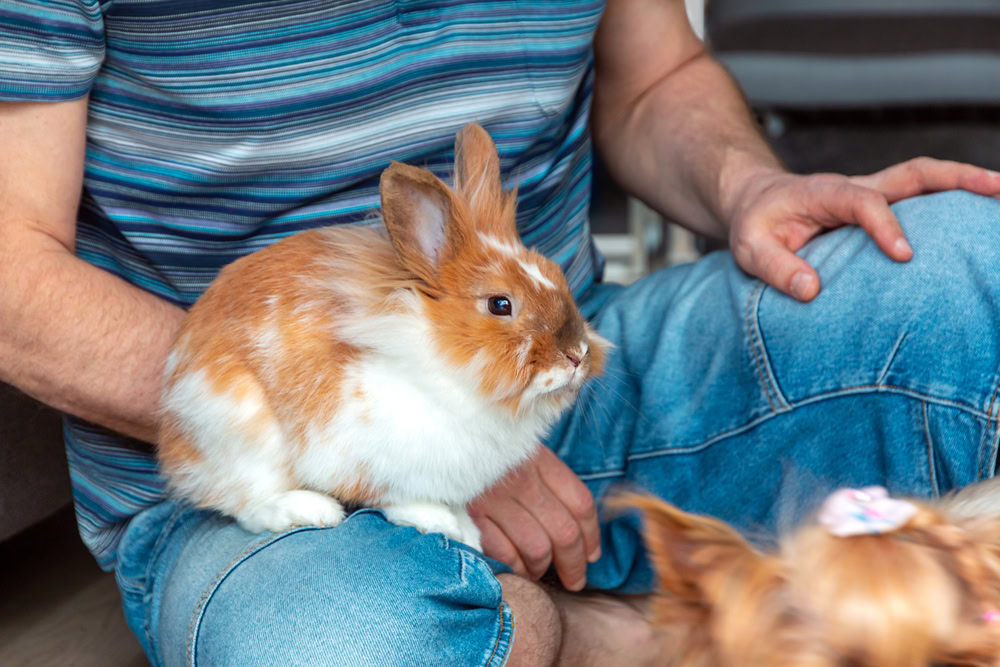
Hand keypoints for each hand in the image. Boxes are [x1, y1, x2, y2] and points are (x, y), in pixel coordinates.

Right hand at [468, 445, 600, 591]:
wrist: (435, 444)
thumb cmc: (482, 451)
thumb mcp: (517, 449)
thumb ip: (544, 477)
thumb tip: (577, 523)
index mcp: (538, 459)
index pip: (580, 504)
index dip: (592, 535)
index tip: (592, 555)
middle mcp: (520, 479)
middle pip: (564, 533)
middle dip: (574, 564)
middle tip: (575, 580)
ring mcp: (494, 498)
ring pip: (537, 548)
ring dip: (542, 569)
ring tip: (539, 573)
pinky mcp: (470, 515)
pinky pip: (504, 554)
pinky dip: (515, 568)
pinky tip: (517, 570)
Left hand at [727, 157, 999, 300]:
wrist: (755, 201)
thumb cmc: (755, 224)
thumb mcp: (749, 247)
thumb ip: (775, 268)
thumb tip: (811, 290)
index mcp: (824, 193)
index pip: (862, 203)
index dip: (885, 226)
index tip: (904, 255)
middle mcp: (856, 187)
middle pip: (913, 173)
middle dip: (956, 178)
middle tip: (997, 189)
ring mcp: (872, 194)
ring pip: (925, 180)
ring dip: (966, 183)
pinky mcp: (880, 206)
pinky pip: (921, 198)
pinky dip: (953, 200)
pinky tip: (979, 214)